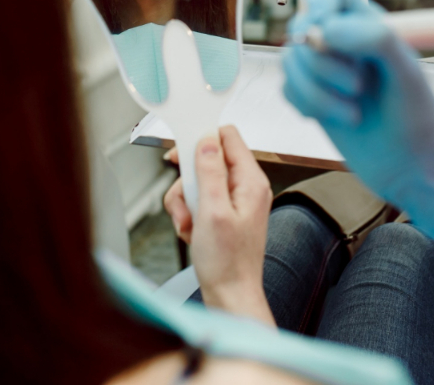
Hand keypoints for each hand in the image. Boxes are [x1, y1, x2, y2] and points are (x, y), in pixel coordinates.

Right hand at [163, 126, 274, 325]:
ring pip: (198, 182)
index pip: (228, 137)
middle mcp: (246, 187)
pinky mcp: (223, 214)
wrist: (230, 295)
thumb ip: (210, 172)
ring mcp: (234, 201)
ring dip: (185, 203)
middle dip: (188, 181)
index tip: (182, 151)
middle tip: (186, 201)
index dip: (202, 138)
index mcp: (251, 181)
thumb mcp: (213, 211)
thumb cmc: (227, 262)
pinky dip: (189, 215)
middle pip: (207, 160)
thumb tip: (207, 140)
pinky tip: (192, 232)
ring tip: (190, 225)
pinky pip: (198, 201)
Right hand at [282, 0, 433, 239]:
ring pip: (289, 61)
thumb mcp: (407, 70)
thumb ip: (371, 36)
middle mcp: (343, 43)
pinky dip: (309, 106)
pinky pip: (287, 89)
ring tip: (353, 109)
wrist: (415, 169)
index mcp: (368, 23)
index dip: (317, 2)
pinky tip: (340, 117)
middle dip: (325, 63)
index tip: (325, 28)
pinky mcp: (313, 99)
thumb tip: (324, 29)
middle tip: (360, 86)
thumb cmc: (420, 119)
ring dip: (319, 91)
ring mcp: (325, 72)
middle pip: (301, 28)